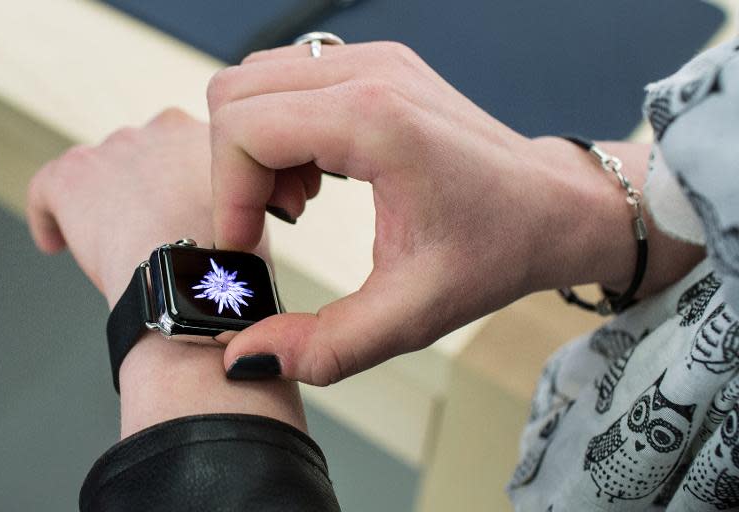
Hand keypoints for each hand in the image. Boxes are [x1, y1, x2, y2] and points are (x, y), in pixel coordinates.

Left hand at [26, 109, 304, 435]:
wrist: (194, 278)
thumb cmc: (233, 265)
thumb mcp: (253, 220)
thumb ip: (232, 205)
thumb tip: (218, 227)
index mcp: (211, 137)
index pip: (186, 149)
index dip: (178, 184)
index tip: (179, 211)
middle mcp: (163, 128)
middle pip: (143, 155)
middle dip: (142, 188)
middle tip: (148, 231)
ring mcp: (116, 148)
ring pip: (100, 172)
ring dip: (104, 204)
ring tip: (109, 245)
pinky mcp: (73, 174)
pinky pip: (50, 189)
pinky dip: (50, 216)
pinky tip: (54, 243)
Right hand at [207, 42, 623, 385]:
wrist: (551, 206)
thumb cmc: (496, 249)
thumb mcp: (411, 314)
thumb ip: (324, 347)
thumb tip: (245, 356)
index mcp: (377, 121)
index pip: (244, 128)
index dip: (229, 195)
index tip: (250, 243)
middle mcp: (370, 73)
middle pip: (235, 94)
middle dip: (235, 169)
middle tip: (275, 221)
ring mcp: (374, 60)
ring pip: (256, 81)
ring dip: (256, 146)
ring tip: (299, 201)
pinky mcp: (377, 65)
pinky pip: (290, 79)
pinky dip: (281, 128)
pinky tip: (317, 175)